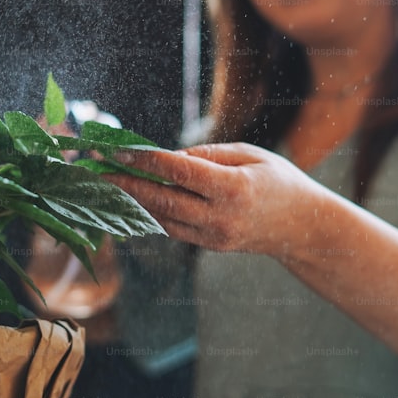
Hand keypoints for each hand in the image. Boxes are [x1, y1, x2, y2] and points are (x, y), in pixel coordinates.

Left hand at [103, 142, 323, 256]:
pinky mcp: (209, 246)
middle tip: (94, 170)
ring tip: (103, 184)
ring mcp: (213, 236)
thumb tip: (167, 157)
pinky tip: (130, 199)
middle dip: (124, 183)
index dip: (144, 161)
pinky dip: (148, 213)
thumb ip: (208, 154)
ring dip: (129, 201)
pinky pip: (171, 228)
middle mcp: (220, 217)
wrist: (303, 228)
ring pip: (160, 218)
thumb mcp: (250, 155)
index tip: (116, 151)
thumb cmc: (279, 181)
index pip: (178, 172)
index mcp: (233, 189)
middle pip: (161, 199)